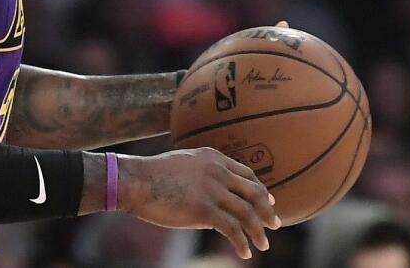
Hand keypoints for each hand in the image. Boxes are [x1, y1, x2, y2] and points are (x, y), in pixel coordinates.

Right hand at [120, 148, 281, 259]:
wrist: (134, 181)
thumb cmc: (151, 175)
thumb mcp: (182, 164)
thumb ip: (201, 173)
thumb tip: (213, 194)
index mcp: (212, 158)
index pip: (246, 173)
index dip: (261, 189)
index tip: (269, 200)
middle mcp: (218, 172)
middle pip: (254, 193)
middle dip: (267, 210)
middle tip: (275, 224)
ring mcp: (213, 190)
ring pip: (247, 214)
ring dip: (258, 231)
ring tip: (263, 244)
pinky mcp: (205, 210)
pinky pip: (233, 230)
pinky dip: (242, 243)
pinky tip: (244, 252)